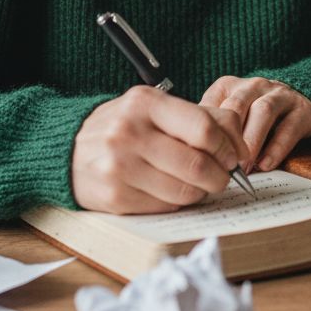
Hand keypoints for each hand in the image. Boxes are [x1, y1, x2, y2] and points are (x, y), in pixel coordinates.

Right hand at [71, 86, 248, 213]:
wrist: (70, 150)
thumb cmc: (125, 127)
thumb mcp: (156, 108)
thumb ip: (200, 117)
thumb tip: (240, 145)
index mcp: (145, 103)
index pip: (204, 128)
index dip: (228, 146)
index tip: (234, 156)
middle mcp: (129, 132)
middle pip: (197, 164)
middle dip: (221, 175)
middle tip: (223, 176)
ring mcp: (119, 166)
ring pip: (184, 191)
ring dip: (201, 192)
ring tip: (198, 184)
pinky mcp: (114, 197)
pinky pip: (165, 207)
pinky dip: (178, 203)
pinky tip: (172, 191)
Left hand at [199, 76, 310, 172]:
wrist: (296, 102)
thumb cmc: (252, 114)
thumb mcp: (229, 116)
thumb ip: (212, 129)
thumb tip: (193, 156)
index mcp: (229, 85)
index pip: (213, 104)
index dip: (206, 129)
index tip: (200, 154)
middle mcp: (254, 86)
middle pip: (237, 105)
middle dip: (229, 136)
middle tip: (221, 163)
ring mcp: (279, 95)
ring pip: (264, 111)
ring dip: (252, 140)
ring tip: (243, 167)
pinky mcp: (301, 110)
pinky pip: (289, 127)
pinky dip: (277, 147)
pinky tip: (266, 164)